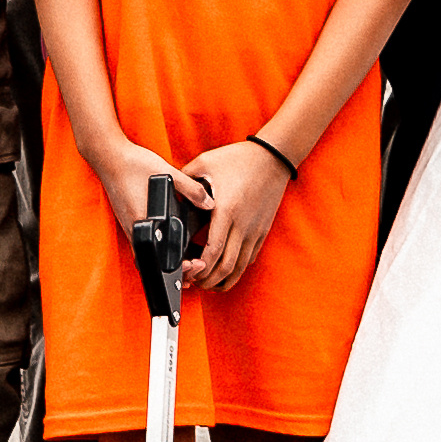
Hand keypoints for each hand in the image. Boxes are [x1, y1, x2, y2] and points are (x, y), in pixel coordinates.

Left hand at [184, 136, 293, 292]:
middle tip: (196, 282)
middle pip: (226, 266)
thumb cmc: (238, 158)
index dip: (201, 268)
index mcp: (226, 210)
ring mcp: (255, 230)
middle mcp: (242, 225)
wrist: (273, 157)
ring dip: (224, 280)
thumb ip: (184, 179)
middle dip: (209, 280)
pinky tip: (226, 269)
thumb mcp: (205, 162)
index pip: (213, 251)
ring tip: (210, 283)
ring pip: (240, 267)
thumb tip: (167, 192)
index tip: (190, 270)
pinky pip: (249, 258)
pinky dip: (237, 269)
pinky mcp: (262, 231)